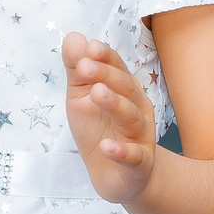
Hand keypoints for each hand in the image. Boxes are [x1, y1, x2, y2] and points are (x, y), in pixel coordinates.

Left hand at [64, 32, 154, 204]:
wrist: (117, 175)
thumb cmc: (100, 129)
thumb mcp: (81, 98)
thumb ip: (78, 70)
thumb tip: (74, 38)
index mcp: (124, 89)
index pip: (117, 68)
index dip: (105, 58)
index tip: (90, 48)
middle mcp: (137, 108)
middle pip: (125, 88)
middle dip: (106, 75)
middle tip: (86, 67)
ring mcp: (140, 136)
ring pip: (131, 117)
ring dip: (115, 104)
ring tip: (97, 94)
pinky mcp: (139, 163)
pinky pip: (133, 156)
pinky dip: (121, 152)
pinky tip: (106, 147)